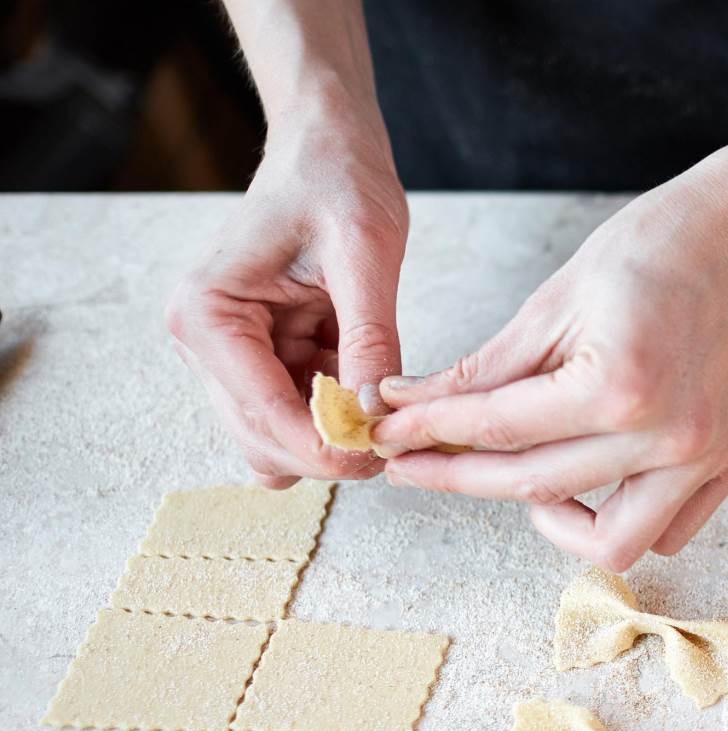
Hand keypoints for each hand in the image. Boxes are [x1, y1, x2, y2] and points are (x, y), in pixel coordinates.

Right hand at [165, 101, 406, 486]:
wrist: (327, 148)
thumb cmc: (337, 180)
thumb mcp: (365, 252)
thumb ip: (369, 336)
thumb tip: (375, 413)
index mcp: (205, 313)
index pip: (261, 412)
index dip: (323, 446)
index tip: (379, 456)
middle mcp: (204, 342)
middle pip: (261, 439)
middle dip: (327, 451)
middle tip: (394, 444)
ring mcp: (230, 356)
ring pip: (277, 439)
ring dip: (332, 439)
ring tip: (388, 413)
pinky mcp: (263, 359)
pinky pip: (299, 415)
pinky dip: (337, 418)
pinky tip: (372, 392)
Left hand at [373, 164, 727, 568]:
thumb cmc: (651, 250)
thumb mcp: (554, 299)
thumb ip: (486, 369)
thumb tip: (413, 406)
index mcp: (621, 384)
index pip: (499, 429)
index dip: (429, 432)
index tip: (387, 433)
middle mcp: (669, 435)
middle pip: (537, 487)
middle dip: (459, 477)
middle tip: (414, 463)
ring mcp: (705, 457)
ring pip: (611, 542)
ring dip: (550, 521)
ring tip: (515, 478)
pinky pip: (665, 533)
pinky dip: (619, 521)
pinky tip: (586, 480)